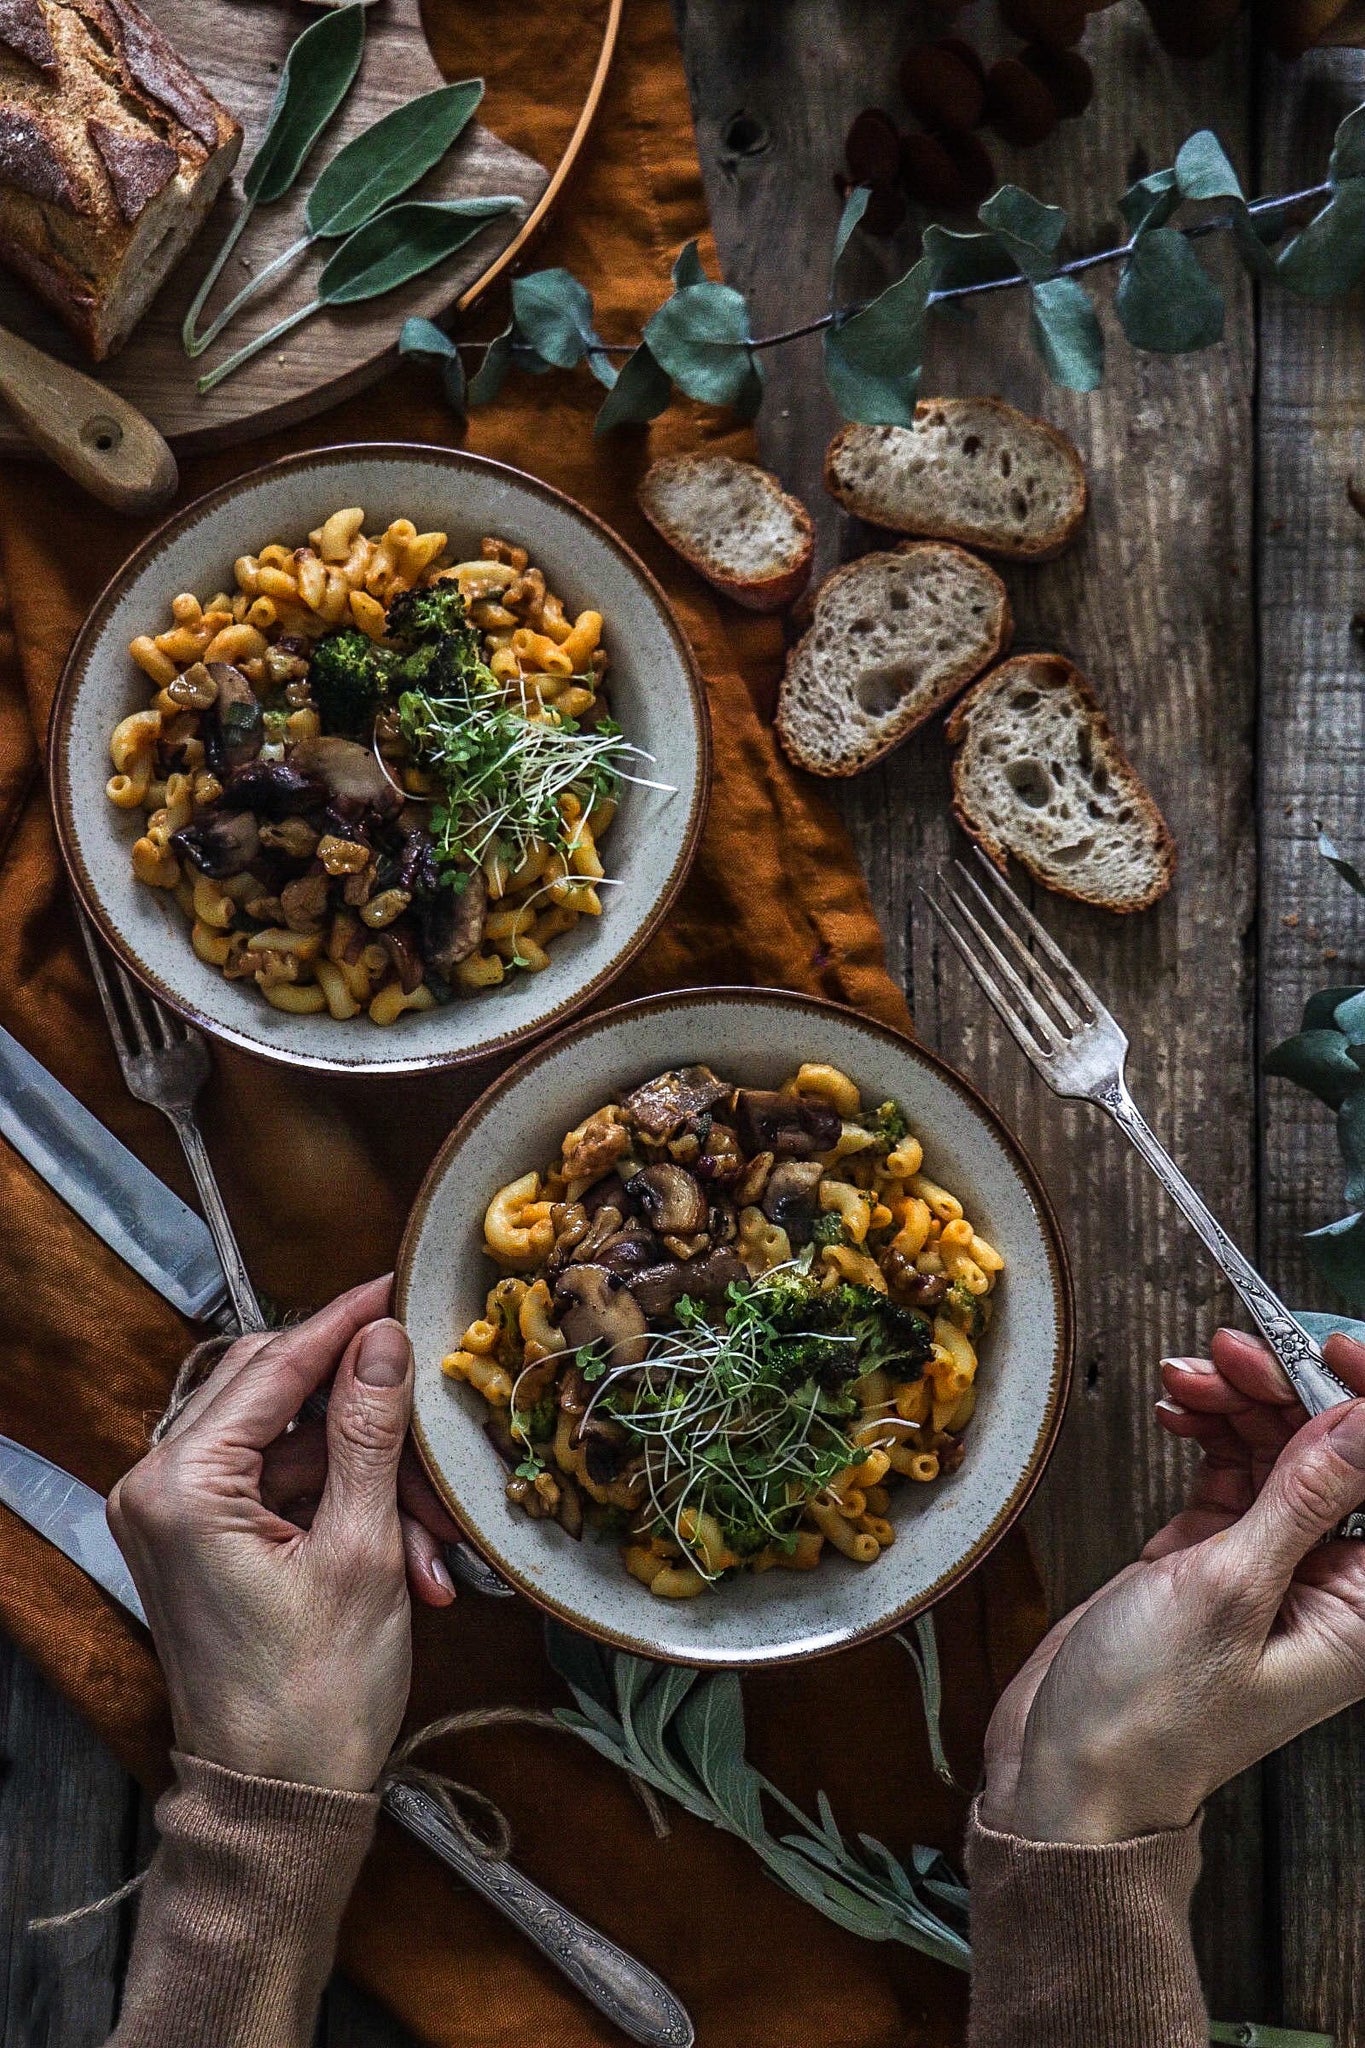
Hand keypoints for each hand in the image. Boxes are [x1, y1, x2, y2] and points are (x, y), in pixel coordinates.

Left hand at [109, 1277, 432, 1791]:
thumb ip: (370, 1433)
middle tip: (435, 1426)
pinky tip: (411, 1559)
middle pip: (278, 1396)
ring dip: (373, 1482)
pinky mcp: (206, 1545)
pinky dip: (352, 1513)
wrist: (278, 1807)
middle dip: (370, 1420)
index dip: (344, 1323)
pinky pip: (288, 1493)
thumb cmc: (313, 1695)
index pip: (273, 1365)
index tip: (397, 1285)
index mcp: (180, 1484)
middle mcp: (161, 1488)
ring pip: (296, 1449)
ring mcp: (180, 1518)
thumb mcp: (362, 1550)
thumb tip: (383, 1339)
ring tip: (433, 1544)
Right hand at [981, 1329, 1364, 1845]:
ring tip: (1189, 1376)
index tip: (1329, 1347)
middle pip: (1334, 1451)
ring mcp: (1269, 1565)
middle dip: (1288, 1388)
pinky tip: (1179, 1408)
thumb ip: (1302, 1496)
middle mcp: (1329, 1582)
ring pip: (1279, 1447)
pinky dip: (1207, 1428)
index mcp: (1362, 1608)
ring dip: (1240, 1400)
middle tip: (1230, 1352)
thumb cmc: (1149, 1715)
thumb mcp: (1230, 1590)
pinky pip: (1231, 1467)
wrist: (1065, 1771)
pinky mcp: (1214, 1556)